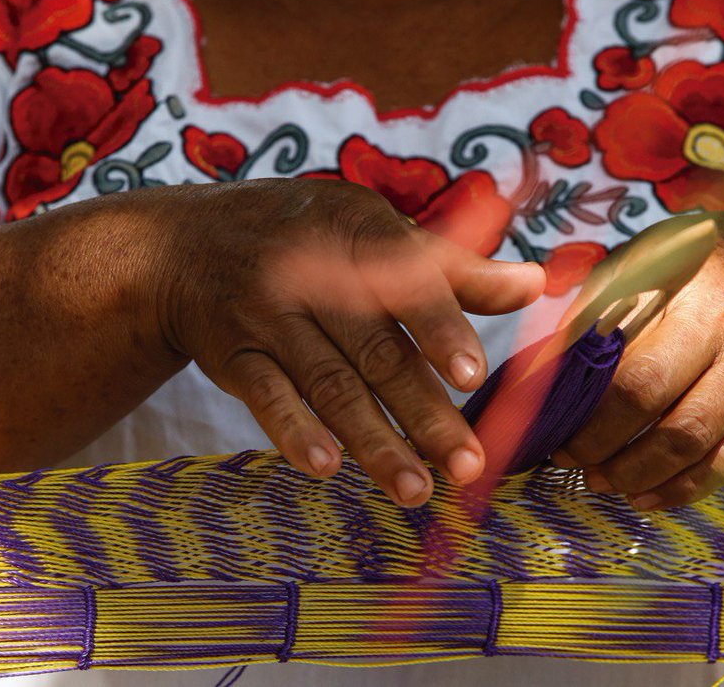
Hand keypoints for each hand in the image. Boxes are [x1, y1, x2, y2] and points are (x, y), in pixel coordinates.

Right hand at [149, 179, 544, 506]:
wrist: (186, 245)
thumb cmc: (307, 238)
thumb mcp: (373, 231)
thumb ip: (453, 267)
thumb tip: (537, 284)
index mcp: (358, 232)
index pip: (407, 283)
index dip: (441, 328)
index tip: (474, 376)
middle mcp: (312, 273)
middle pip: (376, 350)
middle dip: (424, 411)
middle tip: (468, 464)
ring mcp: (268, 315)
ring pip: (328, 384)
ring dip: (372, 441)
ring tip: (415, 490)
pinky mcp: (234, 354)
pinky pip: (265, 396)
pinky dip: (295, 431)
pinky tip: (326, 468)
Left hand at [551, 212, 723, 509]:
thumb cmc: (711, 270)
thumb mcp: (655, 259)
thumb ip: (601, 302)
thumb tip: (544, 363)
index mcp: (685, 286)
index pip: (616, 342)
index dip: (575, 390)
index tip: (546, 414)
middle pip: (649, 395)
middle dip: (597, 437)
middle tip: (566, 455)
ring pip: (691, 440)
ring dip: (635, 471)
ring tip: (598, 480)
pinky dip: (682, 490)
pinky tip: (644, 496)